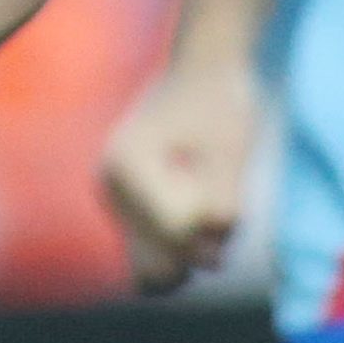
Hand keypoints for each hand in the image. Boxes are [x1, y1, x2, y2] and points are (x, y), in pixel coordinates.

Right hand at [100, 48, 258, 292]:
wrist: (204, 74)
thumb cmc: (220, 103)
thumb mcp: (232, 150)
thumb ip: (223, 204)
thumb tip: (213, 263)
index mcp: (126, 165)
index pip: (178, 227)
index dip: (216, 217)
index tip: (225, 179)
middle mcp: (111, 190)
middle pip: (160, 263)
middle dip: (202, 247)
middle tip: (223, 203)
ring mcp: (118, 206)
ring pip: (161, 267)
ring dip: (198, 248)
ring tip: (214, 199)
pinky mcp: (132, 215)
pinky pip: (162, 254)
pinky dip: (190, 243)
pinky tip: (203, 202)